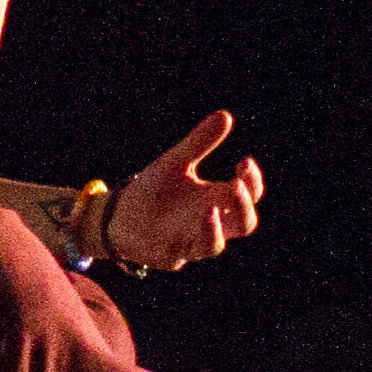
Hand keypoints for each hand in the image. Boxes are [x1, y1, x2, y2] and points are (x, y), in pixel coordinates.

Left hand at [98, 110, 268, 272]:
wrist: (119, 215)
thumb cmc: (155, 190)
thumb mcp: (176, 162)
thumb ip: (199, 143)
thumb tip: (225, 115)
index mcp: (217, 199)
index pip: (249, 194)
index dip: (252, 181)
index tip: (244, 162)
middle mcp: (210, 223)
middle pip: (245, 223)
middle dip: (243, 205)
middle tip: (236, 184)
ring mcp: (191, 243)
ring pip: (215, 246)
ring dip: (214, 229)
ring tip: (209, 207)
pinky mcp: (170, 257)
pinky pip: (181, 256)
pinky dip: (179, 244)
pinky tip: (177, 230)